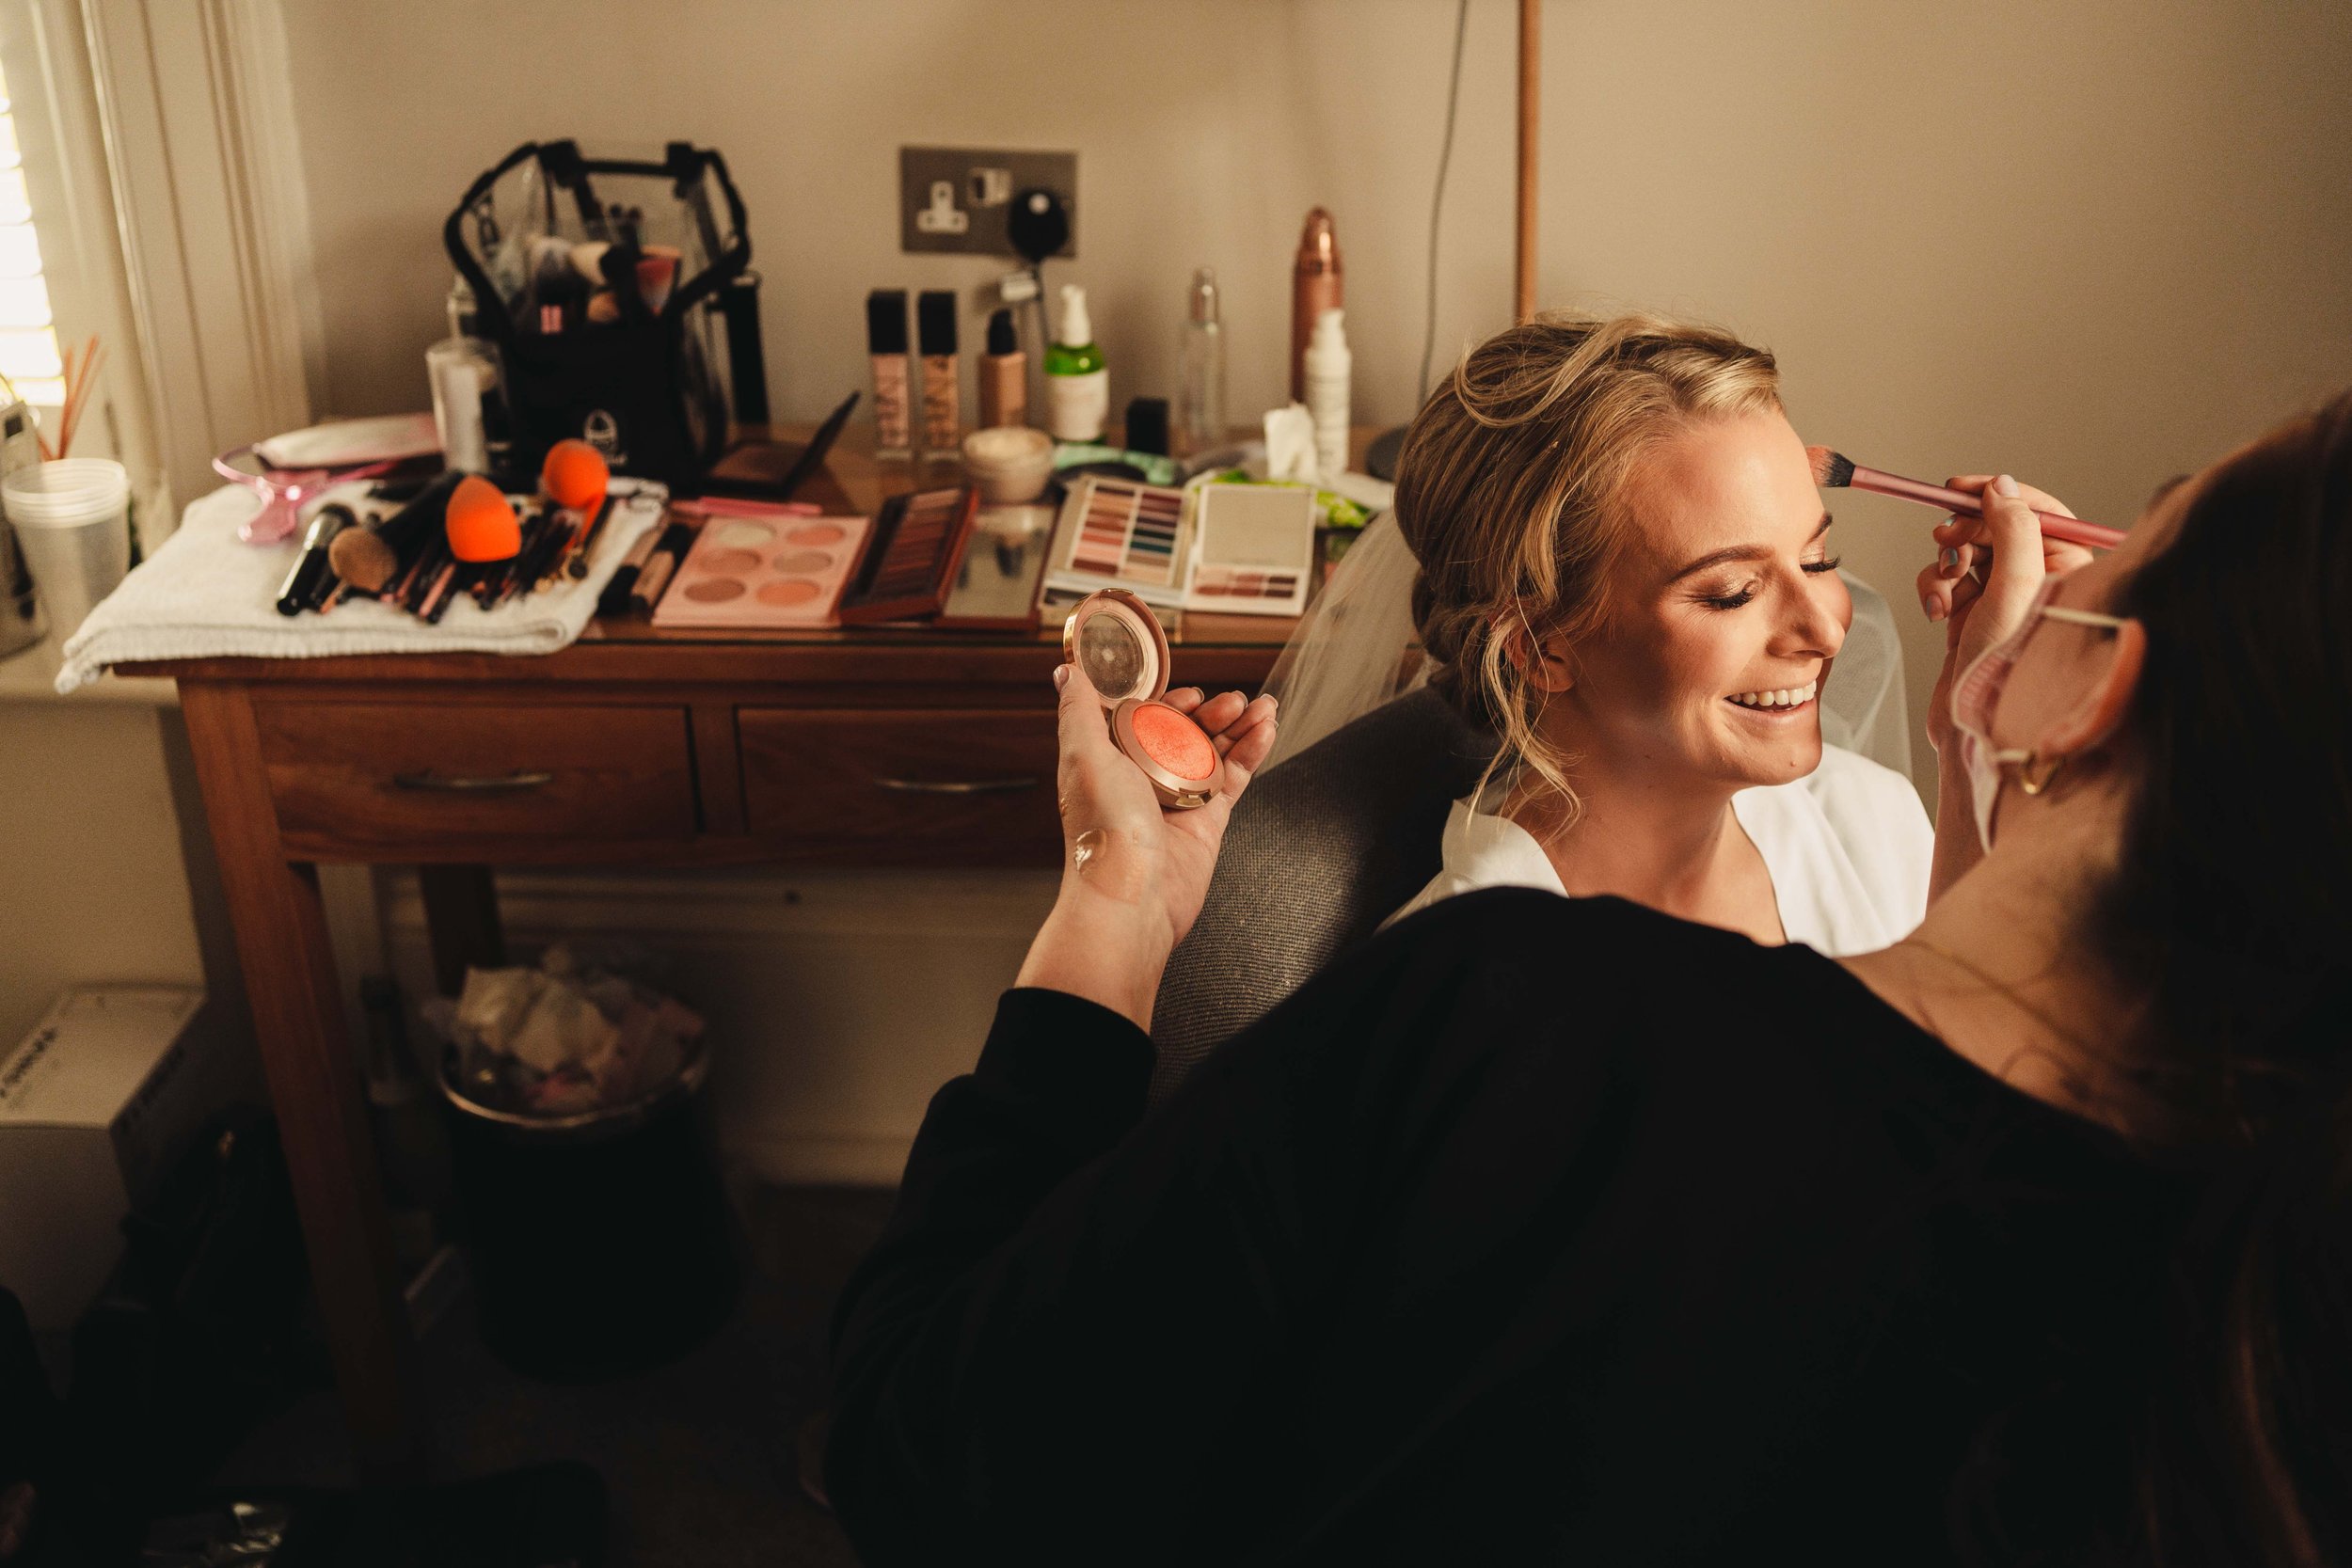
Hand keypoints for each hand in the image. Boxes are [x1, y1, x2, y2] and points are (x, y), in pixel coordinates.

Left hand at [1014, 661, 1278, 1026]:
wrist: (1131, 899)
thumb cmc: (1103, 833)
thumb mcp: (1084, 757)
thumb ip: (1080, 711)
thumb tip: (1067, 671)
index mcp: (1111, 761)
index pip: (1146, 718)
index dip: (1171, 701)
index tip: (1192, 693)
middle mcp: (1144, 779)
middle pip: (1186, 732)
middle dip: (1213, 712)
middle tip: (1232, 701)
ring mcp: (1178, 799)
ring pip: (1215, 751)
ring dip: (1239, 726)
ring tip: (1263, 707)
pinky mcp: (1207, 821)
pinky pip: (1233, 778)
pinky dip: (1252, 752)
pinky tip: (1266, 729)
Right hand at [1915, 474, 2095, 754]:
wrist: (1974, 723)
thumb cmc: (2007, 667)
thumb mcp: (2016, 587)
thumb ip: (2013, 529)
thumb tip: (2002, 487)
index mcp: (2065, 568)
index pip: (2038, 510)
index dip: (2000, 495)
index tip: (1962, 489)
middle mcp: (2036, 579)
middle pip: (1996, 527)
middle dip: (1965, 533)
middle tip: (1947, 539)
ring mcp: (2002, 597)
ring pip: (1966, 552)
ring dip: (1945, 564)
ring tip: (1946, 589)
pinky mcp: (1971, 614)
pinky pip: (1947, 579)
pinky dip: (1935, 588)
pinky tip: (1937, 609)